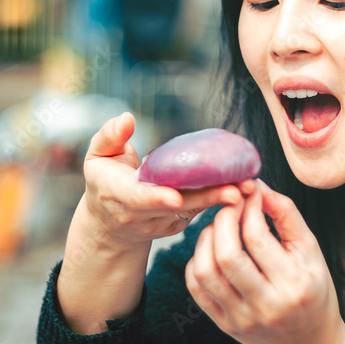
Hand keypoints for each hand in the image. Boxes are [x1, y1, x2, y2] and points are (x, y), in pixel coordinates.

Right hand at [79, 112, 249, 248]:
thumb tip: (126, 117)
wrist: (109, 224)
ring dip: (221, 199)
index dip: (156, 198)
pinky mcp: (176, 225)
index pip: (138, 198)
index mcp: (118, 195)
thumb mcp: (96, 157)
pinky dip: (219, 201)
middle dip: (206, 198)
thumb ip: (110, 136)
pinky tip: (244, 188)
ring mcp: (160, 224)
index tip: (175, 197)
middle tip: (235, 191)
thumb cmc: (103, 182)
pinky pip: (199, 211)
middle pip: (176, 206)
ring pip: (193, 210)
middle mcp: (140, 215)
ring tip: (248, 187)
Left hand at [185, 180, 344, 343]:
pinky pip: (197, 289)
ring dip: (206, 239)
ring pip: (207, 272)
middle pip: (227, 255)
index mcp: (294, 284)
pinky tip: (210, 251)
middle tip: (229, 204)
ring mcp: (242, 318)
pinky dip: (197, 262)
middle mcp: (266, 305)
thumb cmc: (313, 291)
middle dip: (223, 219)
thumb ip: (287, 215)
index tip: (249, 193)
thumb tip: (259, 186)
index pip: (258, 237)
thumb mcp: (311, 252)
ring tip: (219, 227)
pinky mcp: (225, 325)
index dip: (248, 207)